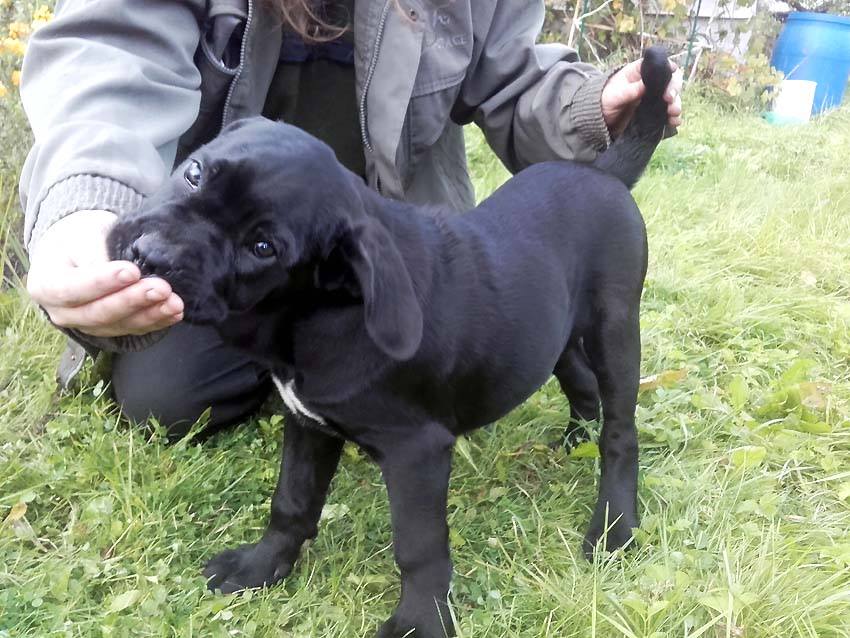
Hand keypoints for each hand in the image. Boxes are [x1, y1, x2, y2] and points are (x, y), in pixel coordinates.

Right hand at [26, 209, 183, 337]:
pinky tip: (175, 313)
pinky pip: (134, 330)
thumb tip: (128, 272)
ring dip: (150, 315)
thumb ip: (98, 253)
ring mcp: (87, 325)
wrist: (81, 249)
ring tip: (174, 303)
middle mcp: (62, 313)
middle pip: (98, 313)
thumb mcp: (83, 235)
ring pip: (119, 326)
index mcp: (46, 285)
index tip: (131, 271)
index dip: (102, 282)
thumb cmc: (79, 238)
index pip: (73, 289)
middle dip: (132, 301)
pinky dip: (157, 322)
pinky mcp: (111, 329)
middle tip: (161, 288)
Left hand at [601, 57, 683, 137]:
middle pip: (670, 81)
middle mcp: (650, 83)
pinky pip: (667, 113)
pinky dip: (673, 117)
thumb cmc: (605, 100)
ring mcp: (653, 97)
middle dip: (674, 89)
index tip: (673, 73)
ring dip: (676, 104)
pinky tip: (675, 122)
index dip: (669, 68)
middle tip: (669, 100)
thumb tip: (645, 86)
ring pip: (672, 98)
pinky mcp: (654, 112)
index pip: (659, 65)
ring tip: (674, 113)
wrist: (599, 118)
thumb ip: (629, 90)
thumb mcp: (615, 95)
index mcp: (640, 72)